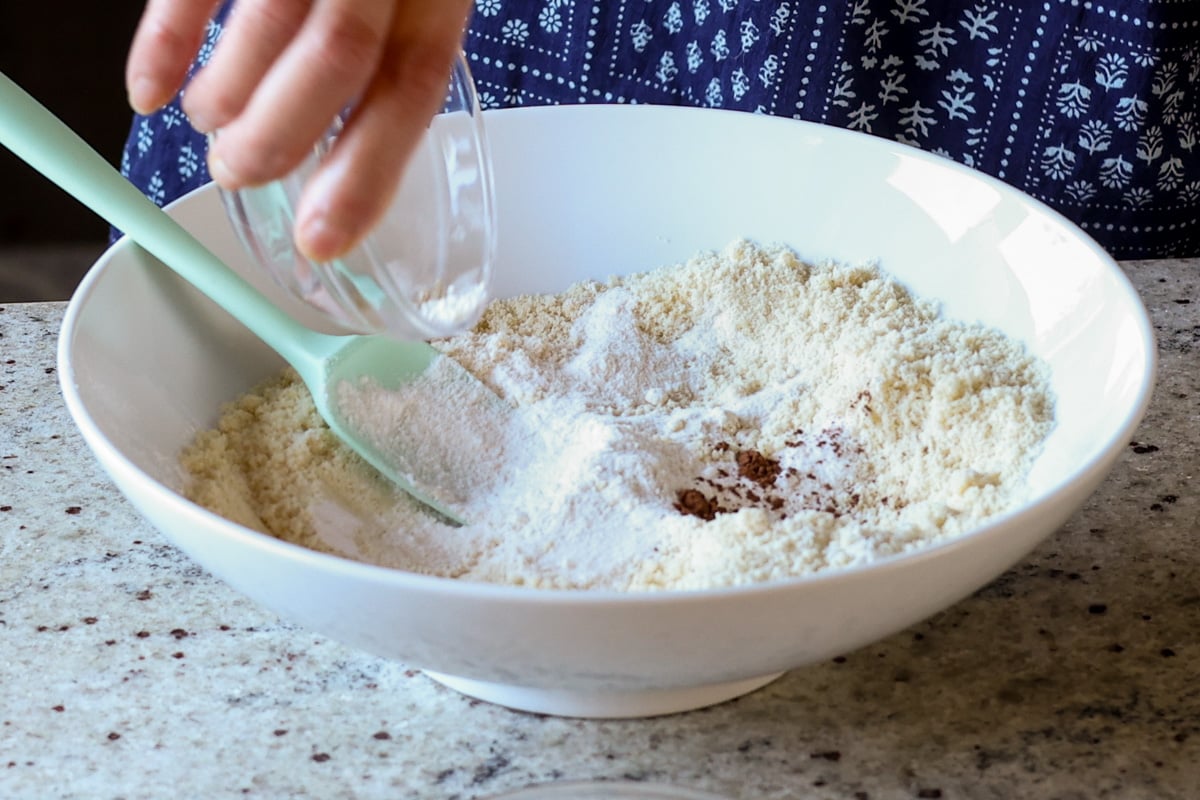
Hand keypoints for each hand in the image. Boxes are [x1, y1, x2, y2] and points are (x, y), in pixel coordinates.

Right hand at [126, 0, 473, 260]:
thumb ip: (400, 46)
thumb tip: (350, 158)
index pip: (411, 86)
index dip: (367, 171)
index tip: (324, 235)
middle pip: (337, 61)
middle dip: (280, 140)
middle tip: (242, 176)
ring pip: (267, 24)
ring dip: (227, 100)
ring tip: (214, 132)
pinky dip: (163, 43)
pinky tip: (152, 91)